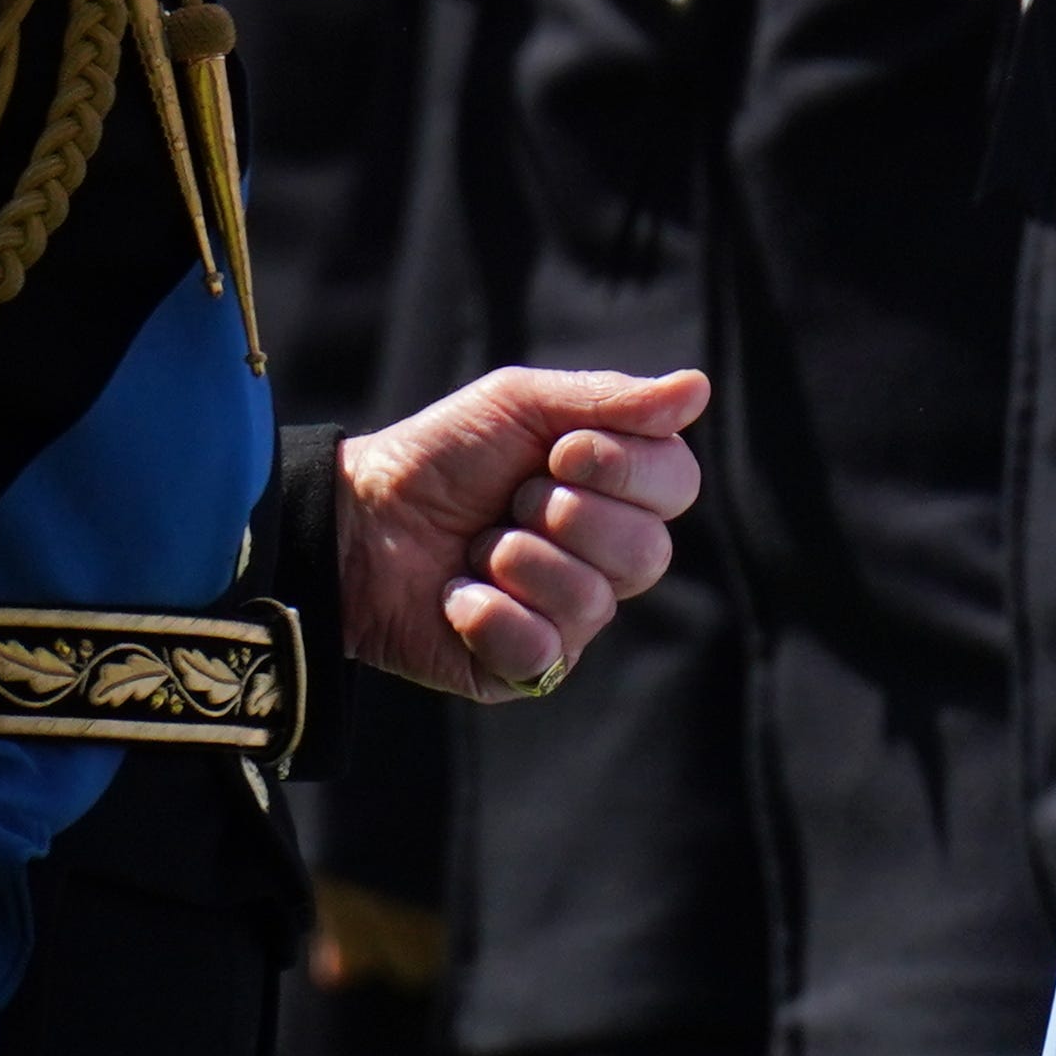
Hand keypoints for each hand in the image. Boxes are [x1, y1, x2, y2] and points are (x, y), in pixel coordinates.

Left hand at [338, 366, 705, 699]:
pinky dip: (487, 614)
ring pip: (592, 602)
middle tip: (510, 500)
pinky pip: (540, 652)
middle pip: (648, 553)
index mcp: (618, 494)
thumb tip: (699, 387)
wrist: (356, 516)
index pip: (678, 486)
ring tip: (475, 548)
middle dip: (564, 515)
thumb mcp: (521, 405)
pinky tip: (456, 595)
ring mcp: (570, 620)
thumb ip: (609, 399)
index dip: (625, 469)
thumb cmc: (442, 456)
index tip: (560, 451)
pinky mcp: (524, 669)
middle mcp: (607, 561)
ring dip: (517, 560)